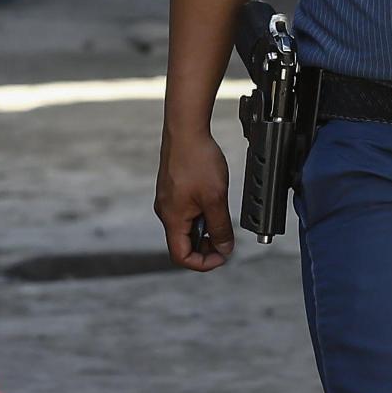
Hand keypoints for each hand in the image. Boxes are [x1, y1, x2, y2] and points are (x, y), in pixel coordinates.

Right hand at [156, 128, 235, 271]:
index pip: (182, 256)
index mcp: (172, 219)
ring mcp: (169, 200)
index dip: (203, 262)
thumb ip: (221, 228)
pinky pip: (186, 212)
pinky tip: (214, 201)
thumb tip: (224, 248)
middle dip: (206, 246)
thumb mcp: (216, 199)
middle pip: (183, 243)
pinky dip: (201, 214)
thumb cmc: (197, 160)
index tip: (222, 255)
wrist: (186, 130)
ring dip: (205, 229)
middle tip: (226, 238)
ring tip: (221, 215)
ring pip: (186, 227)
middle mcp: (166, 212)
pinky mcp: (173, 190)